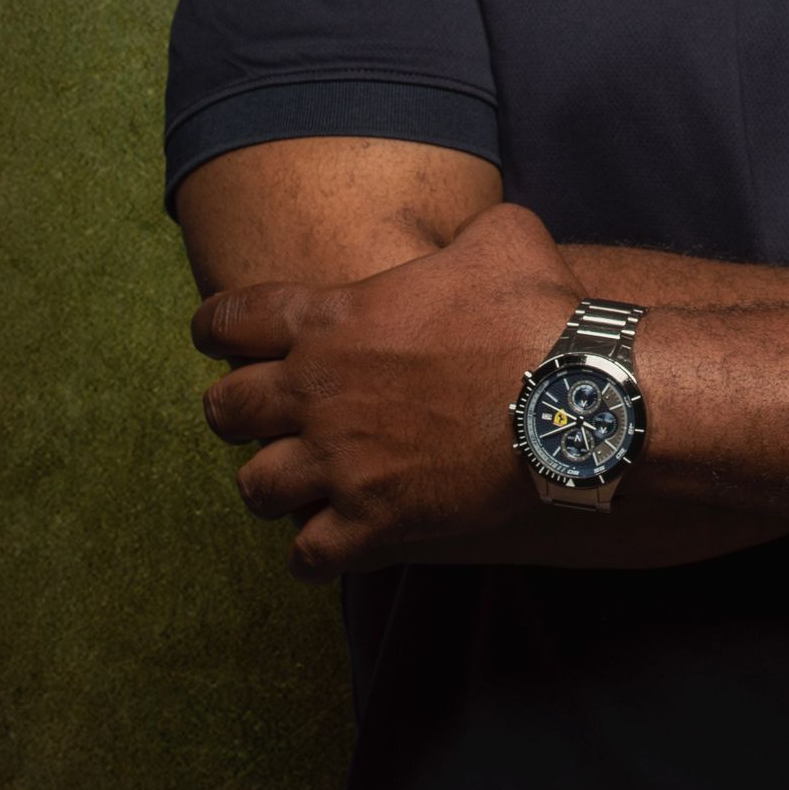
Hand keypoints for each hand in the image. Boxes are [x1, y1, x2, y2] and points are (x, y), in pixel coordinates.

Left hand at [193, 203, 579, 579]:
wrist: (572, 398)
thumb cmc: (536, 312)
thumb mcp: (502, 237)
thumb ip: (463, 234)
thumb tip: (473, 238)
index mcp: (330, 319)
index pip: (230, 321)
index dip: (216, 330)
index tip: (220, 341)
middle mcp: (317, 392)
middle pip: (225, 409)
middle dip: (235, 413)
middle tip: (261, 417)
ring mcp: (340, 461)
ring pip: (256, 486)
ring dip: (271, 484)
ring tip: (294, 485)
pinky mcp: (374, 520)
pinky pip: (310, 555)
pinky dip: (313, 555)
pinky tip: (329, 545)